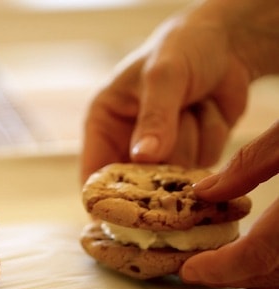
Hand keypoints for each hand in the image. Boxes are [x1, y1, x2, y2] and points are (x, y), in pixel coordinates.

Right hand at [81, 0, 278, 182]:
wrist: (227, 44)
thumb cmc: (181, 48)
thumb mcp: (162, 76)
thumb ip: (154, 117)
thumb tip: (143, 156)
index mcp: (104, 123)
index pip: (94, 173)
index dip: (105, 198)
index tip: (124, 213)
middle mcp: (127, 142)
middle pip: (137, 184)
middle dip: (161, 164)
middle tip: (176, 133)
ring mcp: (161, 151)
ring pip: (174, 176)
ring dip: (192, 140)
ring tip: (193, 104)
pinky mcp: (192, 154)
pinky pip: (202, 166)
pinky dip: (211, 139)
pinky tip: (208, 111)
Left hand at [179, 121, 278, 288]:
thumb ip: (250, 164)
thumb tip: (206, 192)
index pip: (258, 255)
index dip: (219, 269)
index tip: (190, 271)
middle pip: (272, 274)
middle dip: (232, 275)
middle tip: (199, 267)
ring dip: (256, 273)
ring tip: (224, 261)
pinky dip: (275, 265)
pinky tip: (261, 253)